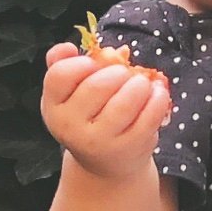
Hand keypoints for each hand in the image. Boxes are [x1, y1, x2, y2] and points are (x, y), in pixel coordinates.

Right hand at [41, 43, 170, 180]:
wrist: (104, 163)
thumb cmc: (88, 116)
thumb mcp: (69, 94)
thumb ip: (63, 65)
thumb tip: (68, 47)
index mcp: (53, 106)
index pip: (60, 76)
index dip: (80, 63)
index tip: (93, 64)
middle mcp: (70, 127)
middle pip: (96, 86)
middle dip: (117, 72)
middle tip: (124, 73)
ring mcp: (99, 141)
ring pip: (124, 103)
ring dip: (140, 84)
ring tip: (142, 83)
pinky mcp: (127, 148)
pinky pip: (148, 117)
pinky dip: (158, 99)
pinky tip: (157, 92)